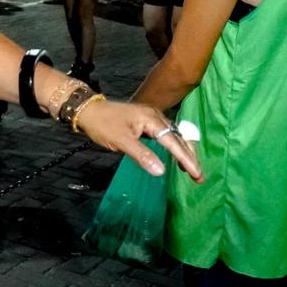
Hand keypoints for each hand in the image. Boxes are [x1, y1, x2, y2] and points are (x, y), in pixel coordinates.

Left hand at [76, 99, 202, 182]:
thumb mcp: (121, 141)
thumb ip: (142, 155)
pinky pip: (166, 135)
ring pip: (174, 136)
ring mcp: (152, 118)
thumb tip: (161, 171)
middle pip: (179, 138)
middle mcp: (156, 116)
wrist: (87, 110)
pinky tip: (175, 157)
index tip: (196, 174)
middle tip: (199, 177)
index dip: (186, 159)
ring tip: (191, 170)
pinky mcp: (147, 121)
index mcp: (151, 119)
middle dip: (190, 157)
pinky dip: (174, 146)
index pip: (174, 142)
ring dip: (184, 152)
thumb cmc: (102, 125)